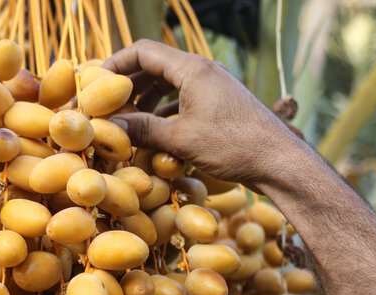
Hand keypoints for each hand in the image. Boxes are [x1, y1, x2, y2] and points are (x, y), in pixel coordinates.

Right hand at [103, 39, 299, 188]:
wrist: (280, 161)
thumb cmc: (233, 146)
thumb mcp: (181, 140)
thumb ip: (143, 130)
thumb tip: (110, 126)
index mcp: (192, 69)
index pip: (143, 52)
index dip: (114, 64)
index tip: (95, 84)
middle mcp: (202, 71)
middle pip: (154, 66)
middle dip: (128, 84)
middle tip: (107, 105)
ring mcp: (212, 86)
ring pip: (168, 83)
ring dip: (145, 98)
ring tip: (128, 118)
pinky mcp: (219, 103)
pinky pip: (183, 97)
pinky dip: (164, 110)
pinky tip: (156, 129)